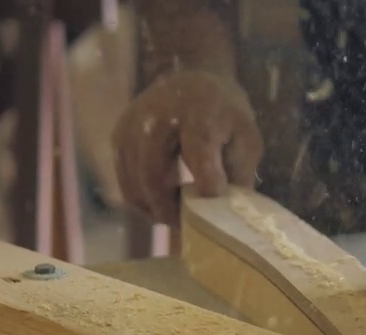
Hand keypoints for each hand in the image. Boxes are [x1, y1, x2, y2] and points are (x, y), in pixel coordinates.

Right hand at [111, 70, 262, 225]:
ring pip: (135, 184)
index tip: (214, 202)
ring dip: (154, 209)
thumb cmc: (224, 113)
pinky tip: (161, 202)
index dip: (207, 182)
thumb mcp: (246, 137)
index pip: (199, 151)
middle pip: (153, 175)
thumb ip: (239, 173)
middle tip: (186, 227)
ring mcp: (132, 127)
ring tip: (176, 216)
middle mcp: (158, 117)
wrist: (192, 75)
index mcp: (199, 113)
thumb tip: (228, 212)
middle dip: (169, 209)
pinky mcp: (119, 137)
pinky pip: (125, 181)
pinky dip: (142, 199)